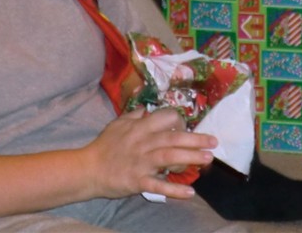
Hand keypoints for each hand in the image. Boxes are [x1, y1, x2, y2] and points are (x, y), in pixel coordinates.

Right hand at [83, 107, 216, 199]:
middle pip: (173, 138)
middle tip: (214, 142)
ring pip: (169, 157)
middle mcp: (144, 142)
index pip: (166, 117)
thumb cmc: (104, 145)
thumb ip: (134, 115)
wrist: (87, 169)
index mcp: (140, 127)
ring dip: (190, 158)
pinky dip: (174, 189)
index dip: (180, 121)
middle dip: (196, 140)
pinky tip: (189, 192)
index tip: (188, 127)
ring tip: (208, 159)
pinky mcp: (137, 181)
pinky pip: (158, 185)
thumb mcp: (118, 123)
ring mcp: (141, 162)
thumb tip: (147, 108)